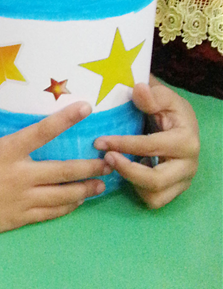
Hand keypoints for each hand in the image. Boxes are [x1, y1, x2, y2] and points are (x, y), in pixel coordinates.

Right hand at [0, 80, 108, 244]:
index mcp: (6, 152)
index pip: (42, 132)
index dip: (65, 119)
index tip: (86, 108)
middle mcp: (20, 176)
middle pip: (64, 170)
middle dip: (90, 166)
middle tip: (111, 161)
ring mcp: (22, 200)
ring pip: (63, 195)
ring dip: (85, 189)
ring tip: (103, 184)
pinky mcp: (20, 218)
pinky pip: (51, 213)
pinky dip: (67, 207)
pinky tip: (78, 202)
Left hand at [94, 77, 198, 208]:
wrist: (178, 121)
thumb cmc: (166, 108)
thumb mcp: (162, 96)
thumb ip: (152, 95)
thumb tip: (139, 89)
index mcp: (186, 141)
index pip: (151, 147)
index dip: (123, 145)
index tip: (100, 141)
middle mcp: (189, 165)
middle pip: (155, 181)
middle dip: (126, 171)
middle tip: (105, 158)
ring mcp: (182, 180)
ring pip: (155, 196)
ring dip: (131, 182)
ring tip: (114, 163)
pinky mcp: (175, 189)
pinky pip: (154, 199)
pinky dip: (138, 188)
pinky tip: (128, 170)